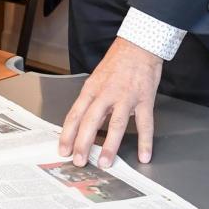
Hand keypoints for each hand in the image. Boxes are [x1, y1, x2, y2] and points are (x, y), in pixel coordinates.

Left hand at [58, 37, 161, 167]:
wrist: (138, 45)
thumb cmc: (117, 62)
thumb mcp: (97, 79)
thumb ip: (91, 101)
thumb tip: (83, 125)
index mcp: (91, 89)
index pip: (75, 114)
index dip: (67, 134)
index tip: (63, 150)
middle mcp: (106, 93)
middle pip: (91, 121)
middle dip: (83, 143)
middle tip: (79, 161)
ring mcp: (126, 96)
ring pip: (116, 124)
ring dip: (110, 145)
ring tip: (105, 163)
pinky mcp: (144, 99)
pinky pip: (145, 123)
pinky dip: (145, 141)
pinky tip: (144, 155)